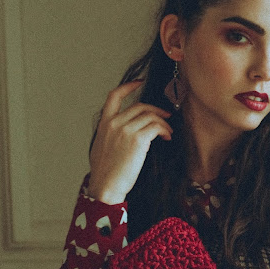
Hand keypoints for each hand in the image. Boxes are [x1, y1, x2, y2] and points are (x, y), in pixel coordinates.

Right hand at [88, 82, 172, 203]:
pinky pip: (157, 127)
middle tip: (166, 118)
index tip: (139, 82)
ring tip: (168, 133)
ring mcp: (125, 130)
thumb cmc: (106, 173)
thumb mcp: (101, 147)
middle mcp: (114, 123)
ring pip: (151, 115)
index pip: (115, 96)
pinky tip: (167, 138)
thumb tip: (126, 134)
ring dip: (163, 122)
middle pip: (140, 106)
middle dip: (156, 110)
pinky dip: (165, 130)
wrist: (106, 186)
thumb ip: (111, 135)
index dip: (129, 86)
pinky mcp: (137, 139)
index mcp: (104, 123)